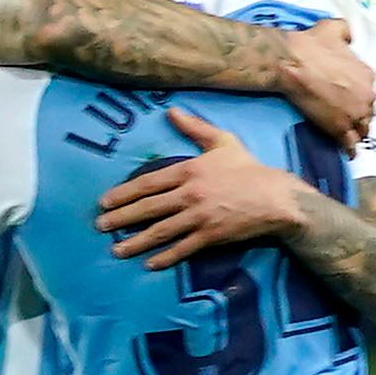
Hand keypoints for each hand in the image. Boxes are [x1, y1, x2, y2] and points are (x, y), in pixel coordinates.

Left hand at [96, 109, 305, 267]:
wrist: (275, 197)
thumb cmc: (248, 168)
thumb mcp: (222, 141)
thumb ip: (194, 127)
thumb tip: (171, 110)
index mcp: (189, 171)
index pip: (148, 183)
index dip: (123, 193)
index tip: (104, 202)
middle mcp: (190, 194)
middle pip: (148, 208)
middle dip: (121, 218)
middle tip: (100, 226)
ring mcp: (200, 217)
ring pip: (161, 231)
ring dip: (136, 242)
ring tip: (116, 250)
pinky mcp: (211, 236)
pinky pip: (183, 248)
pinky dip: (165, 257)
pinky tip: (149, 264)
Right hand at [276, 18, 372, 146]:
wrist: (292, 63)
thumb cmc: (312, 45)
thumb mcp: (334, 28)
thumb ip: (346, 32)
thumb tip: (349, 36)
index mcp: (367, 74)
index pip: (369, 89)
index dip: (359, 94)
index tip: (350, 96)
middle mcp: (367, 96)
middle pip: (367, 110)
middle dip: (359, 113)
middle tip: (346, 114)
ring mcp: (354, 114)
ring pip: (361, 128)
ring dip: (356, 131)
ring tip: (348, 134)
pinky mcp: (339, 128)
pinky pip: (349, 144)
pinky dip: (349, 148)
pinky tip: (348, 152)